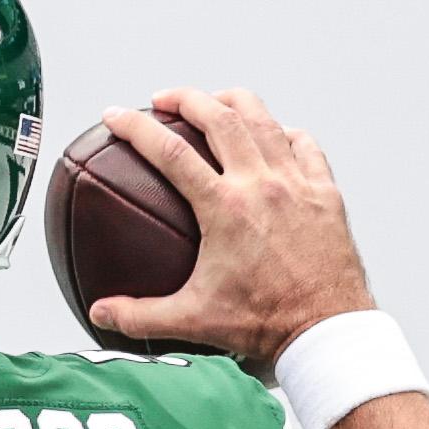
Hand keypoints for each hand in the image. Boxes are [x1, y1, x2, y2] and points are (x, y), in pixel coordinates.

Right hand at [86, 88, 373, 371]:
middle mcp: (262, 184)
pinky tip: (274, 134)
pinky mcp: (325, 192)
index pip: (171, 152)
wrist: (326, 329)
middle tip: (164, 99)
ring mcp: (297, 183)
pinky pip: (304, 145)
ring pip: (264, 119)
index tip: (117, 115)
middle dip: (186, 99)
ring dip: (234, 102)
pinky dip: (283, 132)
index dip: (137, 127)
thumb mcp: (192, 319)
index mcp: (225, 208)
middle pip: (220, 117)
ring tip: (215, 101)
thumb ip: (139, 315)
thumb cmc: (265, 322)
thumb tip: (102, 312)